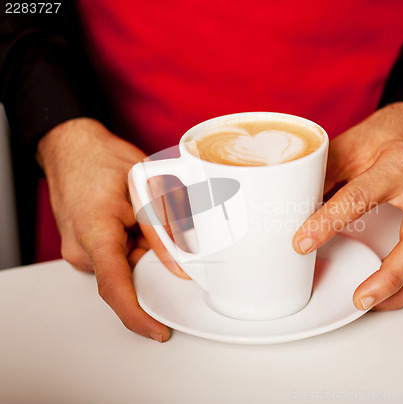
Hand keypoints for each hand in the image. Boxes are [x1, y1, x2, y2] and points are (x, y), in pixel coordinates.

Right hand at [36, 118, 186, 340]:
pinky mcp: (82, 244)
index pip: (115, 288)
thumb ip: (162, 231)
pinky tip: (131, 219)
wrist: (71, 146)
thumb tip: (180, 266)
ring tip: (139, 213)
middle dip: (149, 261)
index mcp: (95, 233)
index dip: (137, 316)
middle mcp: (81, 248)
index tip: (157, 331)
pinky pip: (113, 255)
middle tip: (159, 231)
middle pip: (126, 275)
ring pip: (122, 264)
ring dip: (139, 248)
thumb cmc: (101, 159)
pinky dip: (129, 244)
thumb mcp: (143, 188)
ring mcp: (78, 247)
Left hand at [293, 102, 402, 310]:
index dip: (327, 223)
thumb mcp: (350, 145)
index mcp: (399, 163)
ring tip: (373, 303)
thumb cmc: (388, 134)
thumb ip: (324, 175)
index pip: (359, 198)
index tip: (301, 244)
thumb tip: (293, 207)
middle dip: (388, 277)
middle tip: (359, 298)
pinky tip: (394, 291)